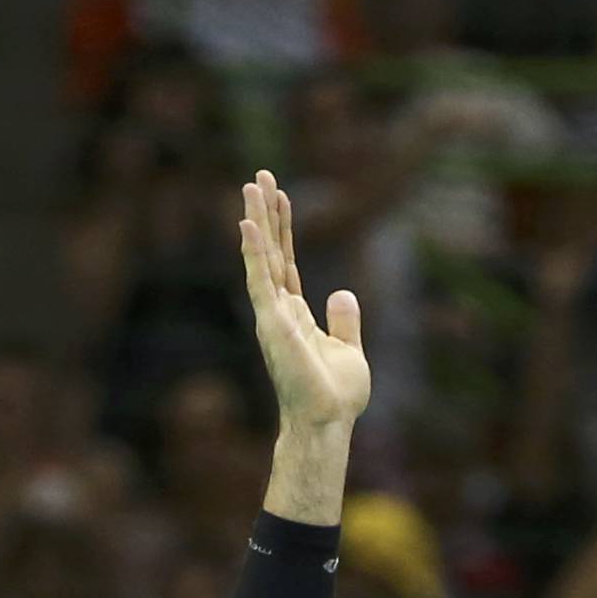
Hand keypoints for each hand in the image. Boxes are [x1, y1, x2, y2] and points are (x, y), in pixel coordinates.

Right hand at [240, 171, 370, 436]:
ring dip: (256, 222)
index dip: (282, 230)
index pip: (286, 262)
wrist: (329, 421)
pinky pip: (260, 281)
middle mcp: (279, 310)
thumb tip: (343, 293)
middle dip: (265, 215)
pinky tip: (247, 225)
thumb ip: (344, 320)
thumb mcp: (349, 350)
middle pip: (270, 253)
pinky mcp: (273, 323)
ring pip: (261, 259)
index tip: (280, 196)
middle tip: (260, 176)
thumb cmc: (336, 395)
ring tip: (251, 186)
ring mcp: (273, 315)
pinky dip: (254, 253)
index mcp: (296, 314)